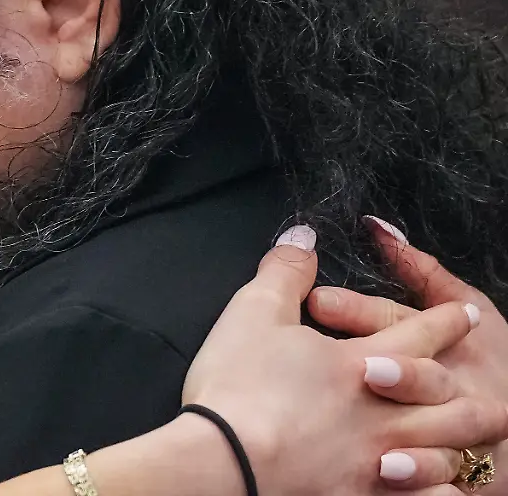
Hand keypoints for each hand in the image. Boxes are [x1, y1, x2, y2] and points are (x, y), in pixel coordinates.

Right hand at [183, 225, 507, 495]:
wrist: (226, 462)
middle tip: (490, 392)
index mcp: (361, 361)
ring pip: (439, 453)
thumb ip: (285, 272)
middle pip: (444, 399)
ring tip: (465, 445)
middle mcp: (380, 412)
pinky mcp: (355, 495)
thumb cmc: (239, 385)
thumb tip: (303, 238)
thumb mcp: (254, 311)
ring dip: (455, 447)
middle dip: (469, 392)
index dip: (443, 321)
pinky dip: (428, 494)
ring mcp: (373, 460)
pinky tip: (430, 492)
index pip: (418, 334)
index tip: (463, 316)